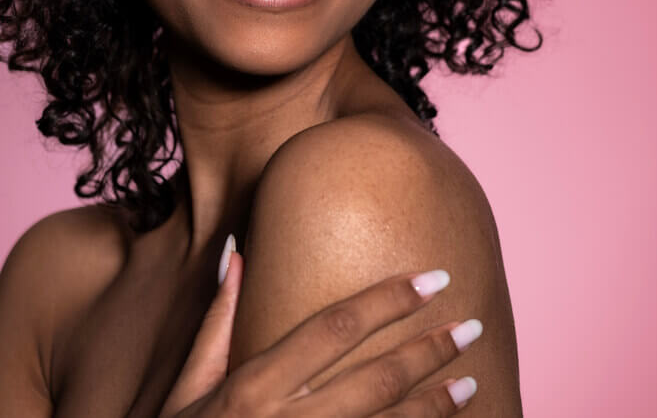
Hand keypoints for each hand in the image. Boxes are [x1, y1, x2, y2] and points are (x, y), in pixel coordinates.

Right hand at [158, 235, 480, 416]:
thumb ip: (217, 325)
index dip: (388, 300)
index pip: (334, 328)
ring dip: (434, 405)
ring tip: (471, 381)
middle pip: (375, 379)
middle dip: (428, 350)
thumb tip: (235, 254)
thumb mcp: (185, 393)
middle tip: (470, 325)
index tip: (432, 278)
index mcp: (251, 387)